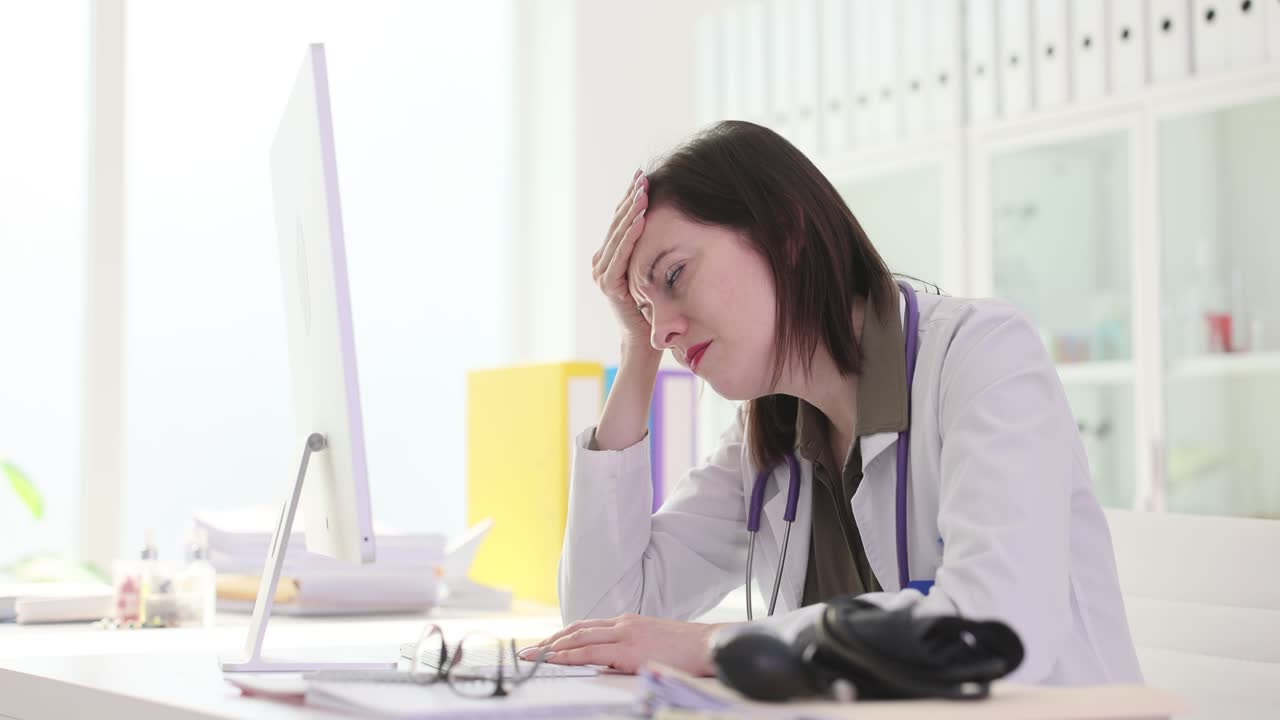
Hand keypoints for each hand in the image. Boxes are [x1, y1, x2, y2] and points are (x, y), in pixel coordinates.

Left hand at [519, 614, 721, 675]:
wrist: (707, 644)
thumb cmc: (684, 649)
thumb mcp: (650, 643)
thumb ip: (628, 649)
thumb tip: (609, 663)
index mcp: (626, 622)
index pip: (585, 627)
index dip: (562, 635)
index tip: (543, 644)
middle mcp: (622, 624)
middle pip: (576, 629)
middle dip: (549, 640)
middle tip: (528, 650)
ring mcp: (625, 634)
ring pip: (579, 637)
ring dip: (552, 646)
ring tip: (533, 655)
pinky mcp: (629, 649)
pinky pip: (591, 651)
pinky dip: (569, 654)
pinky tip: (555, 659)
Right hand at [592, 169, 654, 349]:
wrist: (645, 341)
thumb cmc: (653, 307)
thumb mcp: (651, 271)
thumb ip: (650, 251)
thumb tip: (667, 224)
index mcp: (609, 257)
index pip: (620, 221)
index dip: (629, 198)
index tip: (641, 177)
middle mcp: (601, 263)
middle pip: (617, 224)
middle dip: (630, 200)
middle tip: (642, 178)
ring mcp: (602, 273)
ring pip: (618, 236)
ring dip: (631, 212)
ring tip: (642, 193)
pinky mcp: (609, 284)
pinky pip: (621, 255)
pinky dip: (630, 236)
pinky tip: (640, 219)